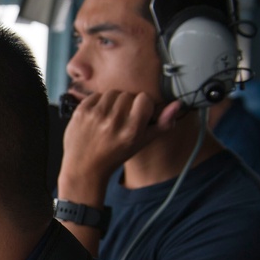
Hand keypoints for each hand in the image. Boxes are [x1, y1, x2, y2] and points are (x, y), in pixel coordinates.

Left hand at [59, 90, 180, 197]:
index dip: (142, 105)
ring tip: (109, 117)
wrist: (84, 167)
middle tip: (121, 119)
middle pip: (128, 95)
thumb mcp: (142, 143)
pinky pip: (96, 95)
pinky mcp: (81, 112)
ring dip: (113, 101)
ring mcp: (95, 116)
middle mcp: (113, 122)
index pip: (144, 99)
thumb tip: (177, 104)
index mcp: (131, 130)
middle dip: (126, 104)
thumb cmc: (115, 155)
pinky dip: (98, 103)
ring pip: (112, 92)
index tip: (137, 114)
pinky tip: (97, 117)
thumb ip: (162, 124)